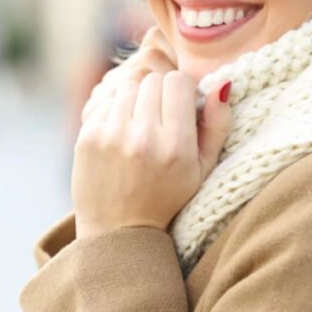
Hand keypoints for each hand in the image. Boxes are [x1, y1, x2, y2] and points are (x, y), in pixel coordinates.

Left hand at [72, 28, 231, 237]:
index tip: (180, 106)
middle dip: (159, 93)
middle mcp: (143, 137)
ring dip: (136, 98)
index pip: (178, 81)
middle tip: (160, 117)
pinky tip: (120, 136)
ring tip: (140, 124)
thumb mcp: (203, 169)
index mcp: (176, 146)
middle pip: (153, 80)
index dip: (182, 90)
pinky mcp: (88, 137)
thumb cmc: (167, 198)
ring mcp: (111, 136)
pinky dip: (115, 112)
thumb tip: (223, 83)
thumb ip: (218, 125)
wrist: (118, 231)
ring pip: (128, 85)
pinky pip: (106, 102)